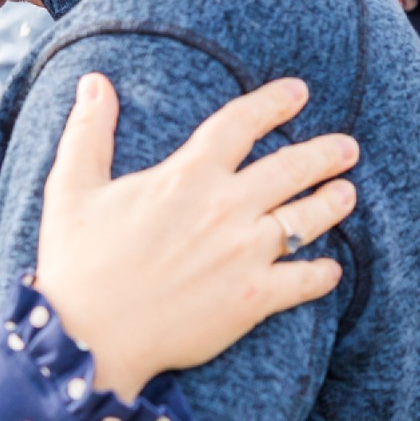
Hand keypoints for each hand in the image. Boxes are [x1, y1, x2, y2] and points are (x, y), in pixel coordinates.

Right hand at [35, 74, 356, 400]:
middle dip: (325, 153)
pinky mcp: (253, 299)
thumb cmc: (76, 263)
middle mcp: (224, 208)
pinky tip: (332, 268)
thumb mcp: (71, 187)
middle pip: (290, 168)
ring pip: (306, 219)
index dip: (274, 103)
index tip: (299, 92)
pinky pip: (304, 280)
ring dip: (333, 203)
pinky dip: (322, 273)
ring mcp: (244, 254)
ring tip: (348, 192)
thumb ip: (89, 131)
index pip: (242, 123)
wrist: (87, 339)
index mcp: (187, 175)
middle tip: (346, 147)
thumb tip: (94, 81)